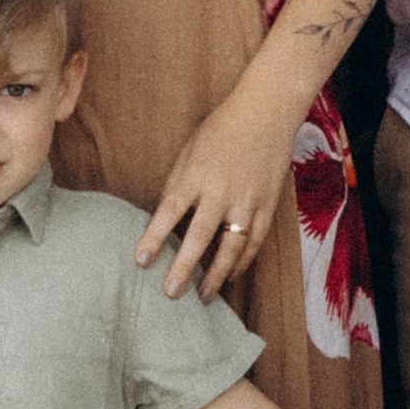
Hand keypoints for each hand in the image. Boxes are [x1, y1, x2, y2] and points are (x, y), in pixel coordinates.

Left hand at [137, 80, 296, 300]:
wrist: (267, 111)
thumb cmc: (221, 129)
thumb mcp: (189, 151)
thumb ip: (177, 185)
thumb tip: (163, 217)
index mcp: (196, 174)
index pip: (169, 210)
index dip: (154, 237)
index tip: (141, 260)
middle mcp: (222, 190)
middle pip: (200, 236)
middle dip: (184, 267)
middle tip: (170, 293)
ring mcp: (248, 200)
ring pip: (232, 246)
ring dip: (216, 275)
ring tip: (202, 296)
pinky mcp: (268, 205)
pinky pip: (255, 241)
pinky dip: (243, 262)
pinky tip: (230, 276)